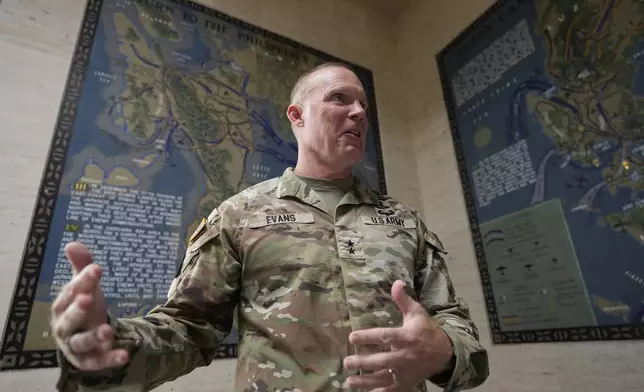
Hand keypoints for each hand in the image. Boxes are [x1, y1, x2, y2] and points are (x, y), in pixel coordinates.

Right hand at [50, 242, 128, 370]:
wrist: (87, 339)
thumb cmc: (84, 308)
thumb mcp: (86, 286)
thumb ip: (81, 266)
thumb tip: (72, 243)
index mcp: (63, 306)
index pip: (70, 292)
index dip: (82, 281)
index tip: (97, 269)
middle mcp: (65, 327)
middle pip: (68, 320)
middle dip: (77, 310)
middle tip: (88, 298)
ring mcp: (77, 346)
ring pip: (81, 342)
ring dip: (93, 336)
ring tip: (107, 330)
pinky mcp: (90, 361)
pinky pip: (99, 362)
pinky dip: (110, 359)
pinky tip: (125, 355)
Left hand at [343, 280, 452, 390]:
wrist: (445, 353)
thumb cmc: (426, 330)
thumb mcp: (417, 313)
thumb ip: (403, 299)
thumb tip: (396, 282)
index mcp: (407, 337)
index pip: (386, 337)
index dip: (368, 337)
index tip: (352, 337)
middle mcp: (406, 356)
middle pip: (383, 361)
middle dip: (364, 363)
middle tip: (347, 362)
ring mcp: (406, 372)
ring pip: (384, 378)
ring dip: (366, 381)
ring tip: (350, 381)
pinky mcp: (407, 383)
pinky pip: (391, 390)